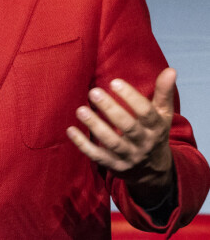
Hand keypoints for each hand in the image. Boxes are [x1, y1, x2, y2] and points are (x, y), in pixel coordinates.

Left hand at [66, 68, 175, 206]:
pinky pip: (98, 157)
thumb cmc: (154, 133)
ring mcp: (129, 157)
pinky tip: (70, 130)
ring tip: (80, 110)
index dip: (131, 97)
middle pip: (128, 127)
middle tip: (94, 92)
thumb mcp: (162, 115)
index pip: (146, 113)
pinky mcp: (114, 166)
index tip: (114, 82)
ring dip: (96, 127)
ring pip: (112, 143)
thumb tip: (171, 70)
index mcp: (156, 128)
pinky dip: (83, 145)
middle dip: (111, 110)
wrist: (155, 172)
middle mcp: (144, 143)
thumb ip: (163, 92)